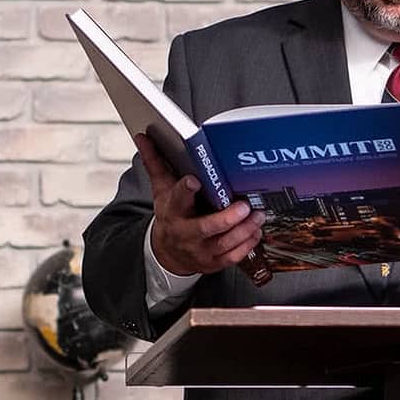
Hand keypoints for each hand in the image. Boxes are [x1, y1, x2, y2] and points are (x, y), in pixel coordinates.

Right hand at [135, 133, 264, 275]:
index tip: (194, 180)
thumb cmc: (170, 216)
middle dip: (226, 218)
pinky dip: (247, 244)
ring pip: (223, 243)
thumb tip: (142, 137)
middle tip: (243, 206)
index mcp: (172, 211)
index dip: (185, 190)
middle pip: (206, 227)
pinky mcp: (213, 262)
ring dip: (243, 230)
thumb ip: (155, 162)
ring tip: (257, 215)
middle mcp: (185, 232)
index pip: (177, 199)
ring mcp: (200, 250)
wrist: (167, 252)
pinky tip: (255, 231)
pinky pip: (232, 256)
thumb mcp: (161, 190)